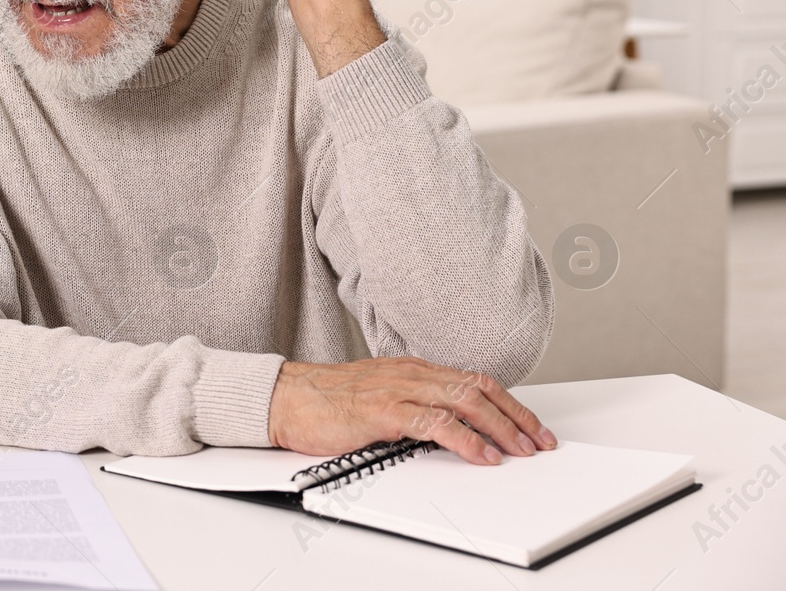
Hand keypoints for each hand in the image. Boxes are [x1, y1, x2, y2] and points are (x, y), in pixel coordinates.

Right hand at [268, 357, 557, 465]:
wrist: (286, 397)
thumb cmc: (326, 401)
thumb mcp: (379, 396)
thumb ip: (413, 406)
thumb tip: (449, 431)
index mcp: (412, 369)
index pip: (473, 380)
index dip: (509, 404)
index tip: (532, 427)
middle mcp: (411, 373)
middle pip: (479, 389)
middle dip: (516, 417)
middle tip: (540, 442)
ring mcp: (398, 388)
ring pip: (464, 402)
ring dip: (500, 428)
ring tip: (521, 451)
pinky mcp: (383, 410)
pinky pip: (435, 423)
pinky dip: (465, 440)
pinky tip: (482, 456)